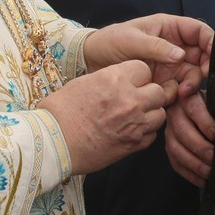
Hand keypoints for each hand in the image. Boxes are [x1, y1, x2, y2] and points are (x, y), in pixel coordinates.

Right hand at [38, 60, 173, 175]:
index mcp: (116, 78)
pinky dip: (144, 133)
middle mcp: (130, 99)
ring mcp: (134, 123)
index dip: (138, 75)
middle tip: (137, 99)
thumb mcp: (84, 82)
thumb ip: (110, 79)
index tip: (131, 81)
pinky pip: (152, 136)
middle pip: (158, 91)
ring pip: (160, 114)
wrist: (54, 142)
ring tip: (135, 116)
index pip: (145, 69)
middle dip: (150, 94)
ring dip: (150, 114)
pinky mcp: (133, 144)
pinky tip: (130, 131)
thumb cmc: (61, 111)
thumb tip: (121, 80)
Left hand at [84, 14, 212, 94]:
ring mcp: (171, 67)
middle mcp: (175, 47)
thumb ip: (156, 46)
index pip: (199, 32)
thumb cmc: (109, 42)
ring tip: (183, 92)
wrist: (90, 63)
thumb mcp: (130, 40)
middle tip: (203, 76)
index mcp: (170, 28)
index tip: (212, 56)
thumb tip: (181, 55)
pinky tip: (175, 99)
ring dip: (194, 83)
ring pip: (194, 74)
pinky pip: (181, 90)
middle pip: (202, 55)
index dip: (210, 42)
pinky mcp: (164, 84)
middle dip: (207, 66)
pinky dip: (182, 96)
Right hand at [165, 89, 214, 186]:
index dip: (204, 121)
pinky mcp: (169, 147)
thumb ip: (214, 92)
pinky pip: (176, 163)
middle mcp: (173, 113)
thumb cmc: (210, 99)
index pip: (191, 106)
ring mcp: (169, 132)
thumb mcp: (212, 92)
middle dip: (201, 147)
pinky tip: (203, 180)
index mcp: (185, 95)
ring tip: (211, 171)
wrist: (194, 102)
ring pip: (177, 150)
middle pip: (182, 132)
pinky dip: (190, 174)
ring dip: (195, 163)